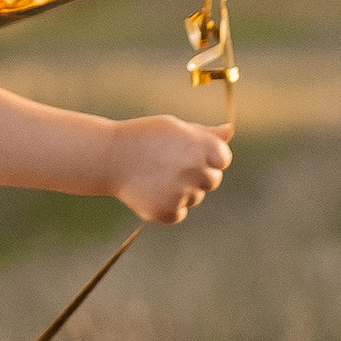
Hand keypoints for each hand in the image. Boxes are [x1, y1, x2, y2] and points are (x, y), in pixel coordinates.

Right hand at [111, 114, 231, 223]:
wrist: (110, 157)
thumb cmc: (145, 136)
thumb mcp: (175, 127)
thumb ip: (205, 134)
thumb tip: (230, 131)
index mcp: (200, 148)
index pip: (222, 159)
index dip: (210, 156)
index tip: (193, 152)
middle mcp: (194, 172)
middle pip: (213, 180)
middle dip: (199, 173)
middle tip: (173, 163)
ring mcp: (181, 194)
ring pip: (196, 197)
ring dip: (184, 189)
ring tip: (158, 174)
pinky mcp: (167, 212)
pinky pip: (179, 211)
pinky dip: (169, 204)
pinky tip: (152, 189)